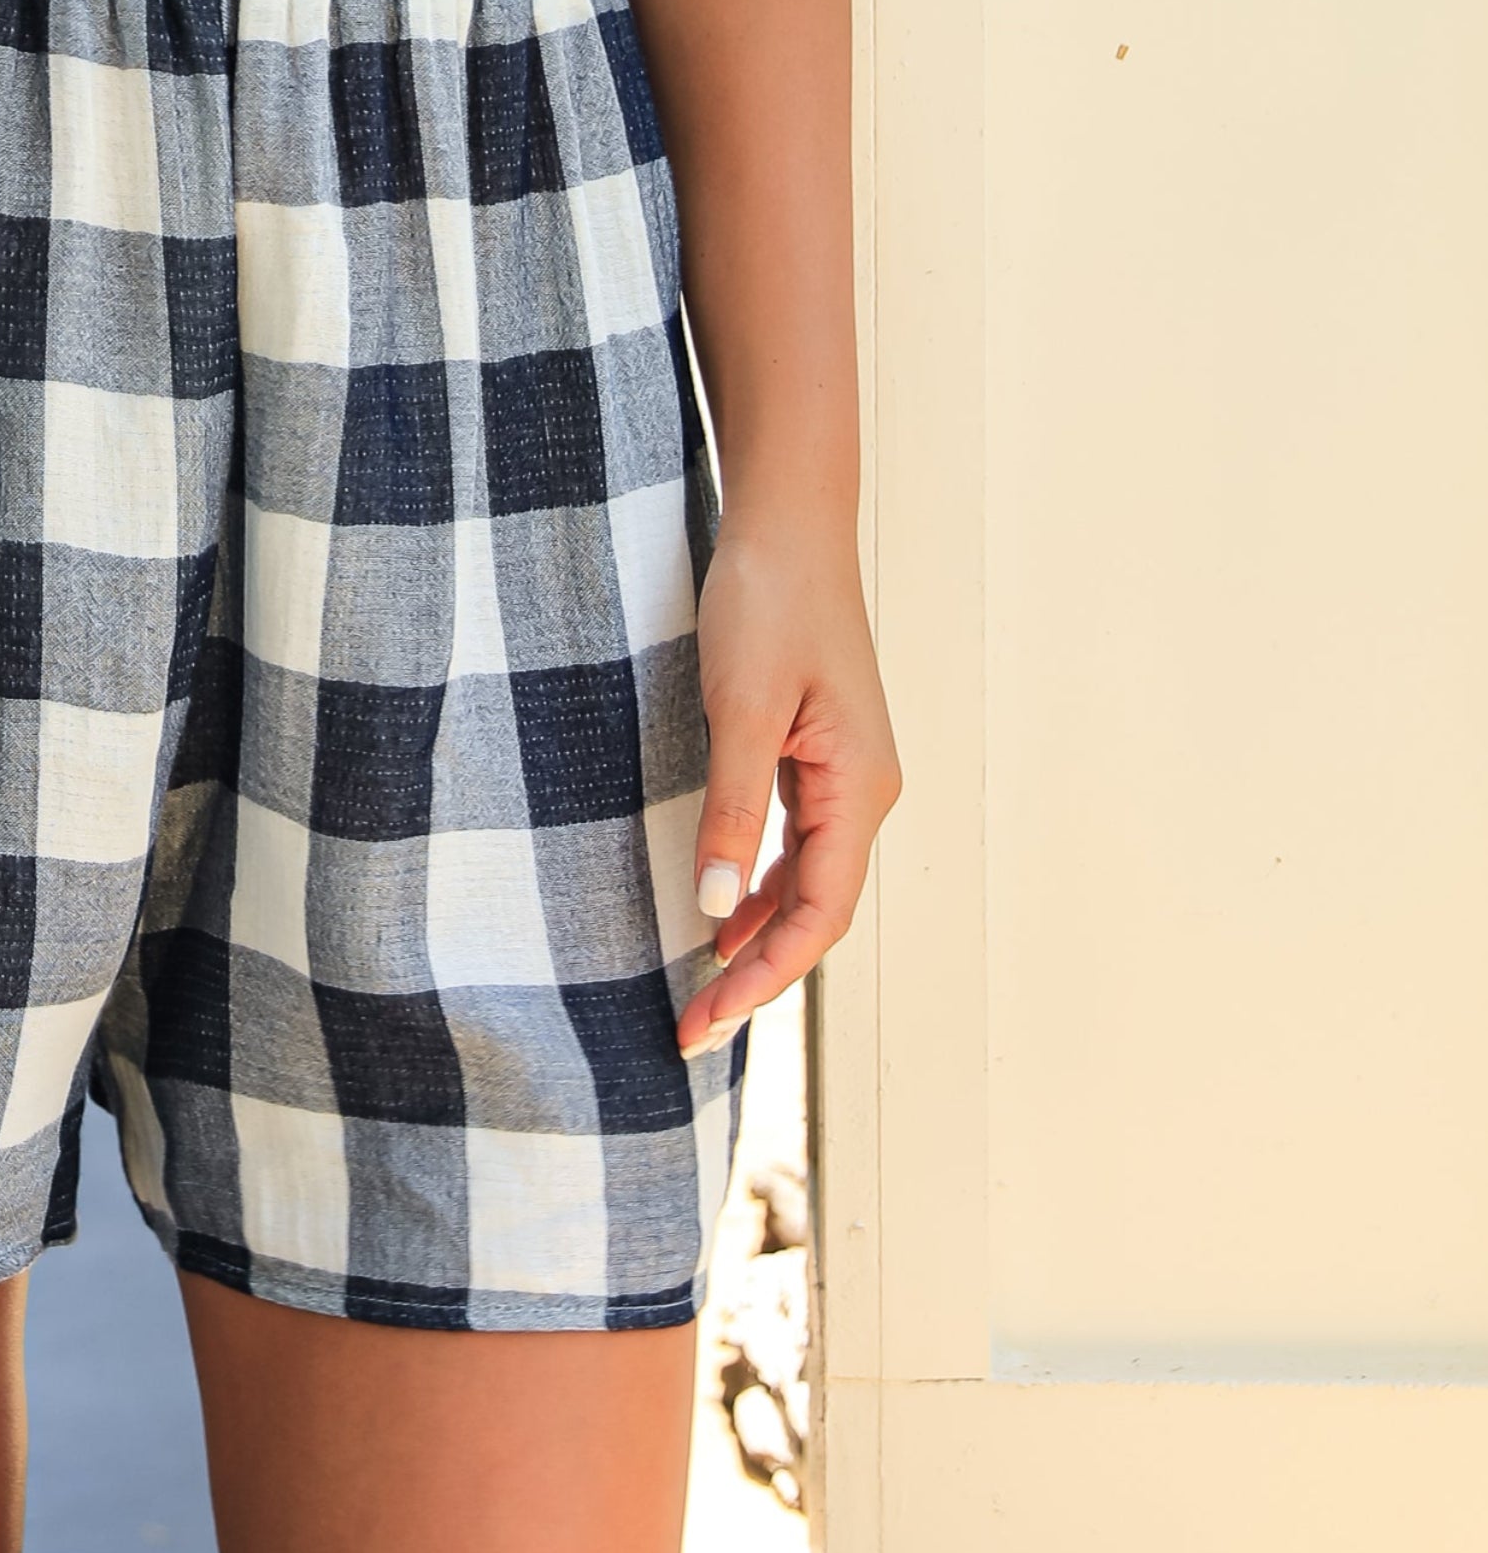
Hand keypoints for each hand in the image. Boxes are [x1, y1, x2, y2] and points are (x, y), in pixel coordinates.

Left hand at [676, 516, 898, 1052]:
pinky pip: (795, 842)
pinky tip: (722, 910)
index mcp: (860, 788)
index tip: (707, 1020)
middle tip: (689, 1029)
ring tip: (700, 989)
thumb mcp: (741, 707)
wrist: (787, 523)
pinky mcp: (817, 753)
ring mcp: (844, 773)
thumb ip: (732, 808)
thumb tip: (713, 907)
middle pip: (816, 911)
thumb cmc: (769, 602)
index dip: (765, 976)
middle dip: (756, 974)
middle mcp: (865, 791)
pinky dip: (760, 886)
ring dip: (758, 937)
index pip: (819, 913)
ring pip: (807, 882)